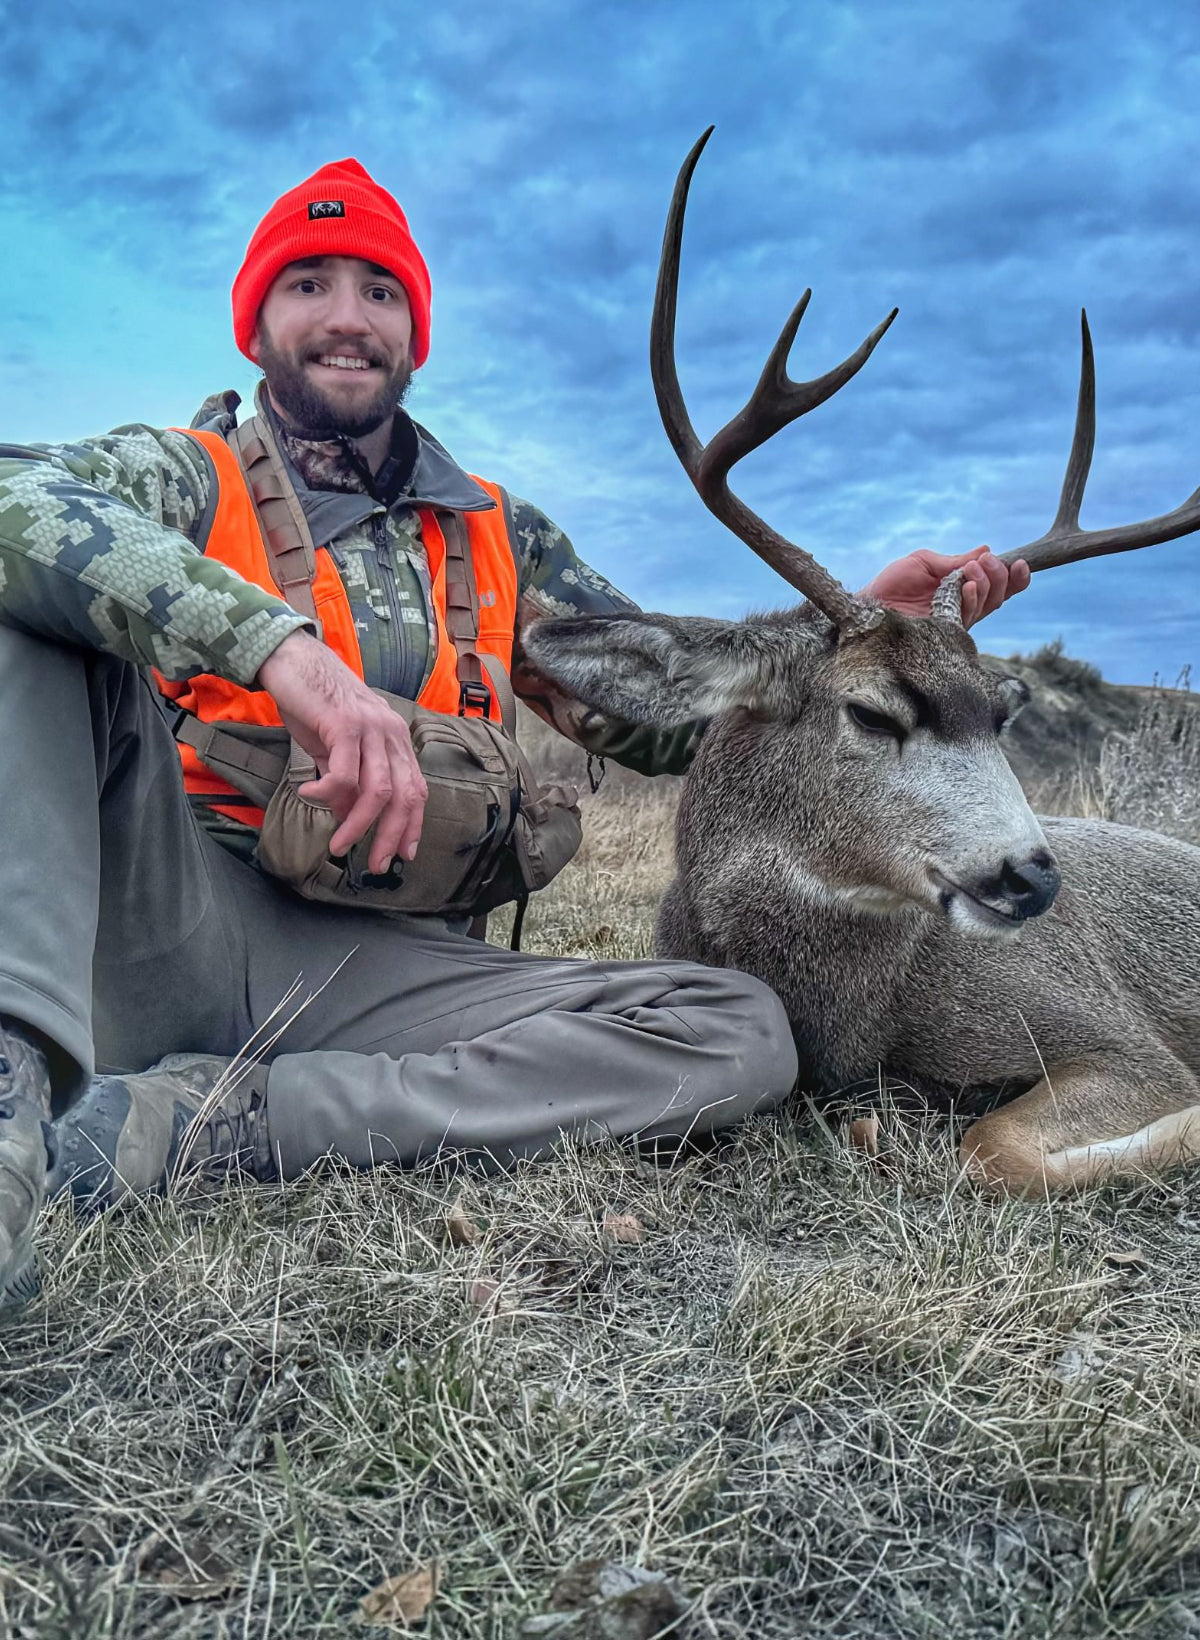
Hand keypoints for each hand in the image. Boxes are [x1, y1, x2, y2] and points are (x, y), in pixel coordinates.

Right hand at [257, 631, 426, 871]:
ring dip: (358, 825)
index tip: (404, 854)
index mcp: (394, 739)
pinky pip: (344, 773)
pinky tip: (308, 796)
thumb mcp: (335, 748)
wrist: (292, 658)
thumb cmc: (313, 704)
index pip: (416, 789)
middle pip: (404, 795)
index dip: (412, 825)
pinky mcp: (344, 723)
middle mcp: (390, 733)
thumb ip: (347, 782)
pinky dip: (328, 794)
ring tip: (338, 845)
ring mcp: (370, 727)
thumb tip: (350, 818)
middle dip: (392, 836)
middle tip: (377, 865)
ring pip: (378, 790)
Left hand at [861, 546, 1030, 627]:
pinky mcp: (945, 636)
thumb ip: (953, 561)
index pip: (996, 587)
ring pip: (987, 607)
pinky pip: (968, 619)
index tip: (1018, 562)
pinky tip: (967, 586)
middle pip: (998, 597)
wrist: (866, 609)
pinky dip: (971, 600)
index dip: (1012, 577)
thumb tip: (985, 549)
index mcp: (961, 592)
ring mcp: (954, 624)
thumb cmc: (891, 586)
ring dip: (986, 585)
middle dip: (999, 576)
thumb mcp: (923, 564)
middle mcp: (962, 610)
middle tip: (985, 562)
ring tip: (972, 570)